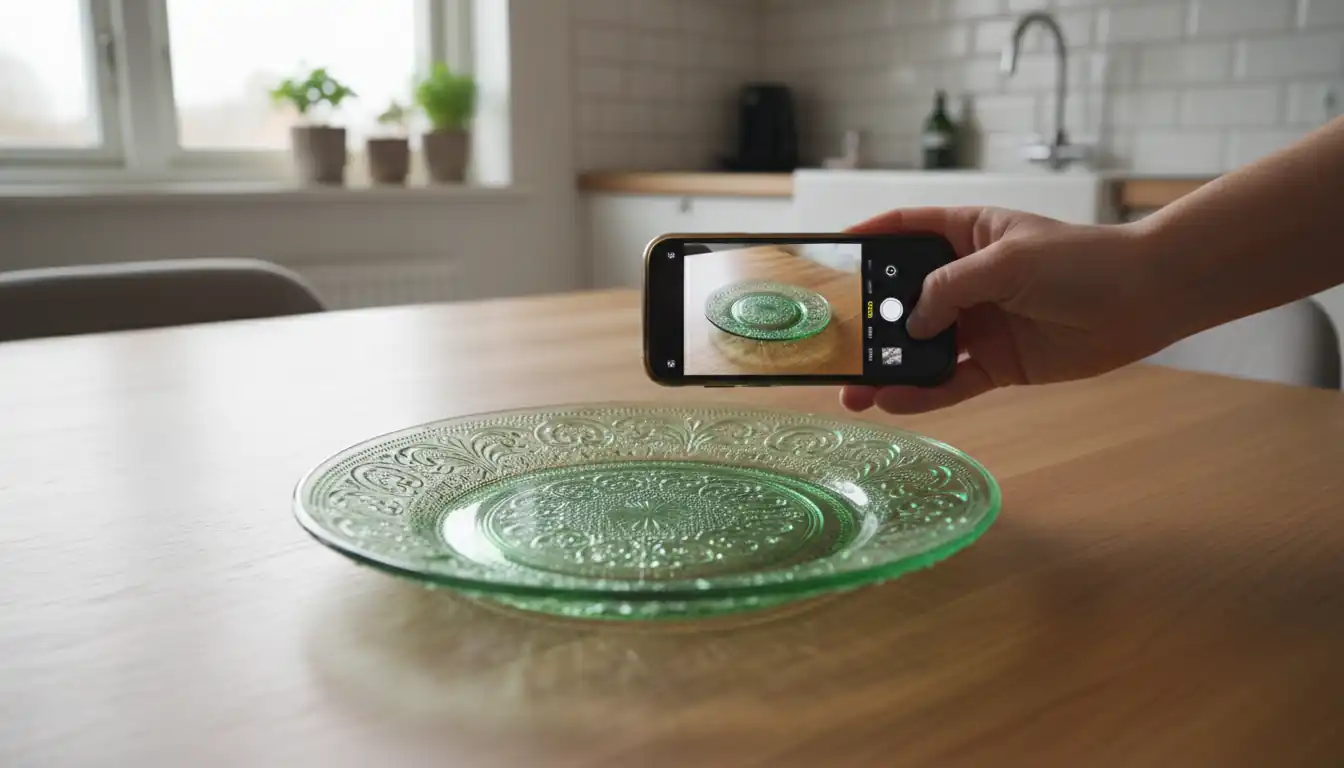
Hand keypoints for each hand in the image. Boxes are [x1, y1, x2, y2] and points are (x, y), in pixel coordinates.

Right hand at [842, 207, 1167, 413]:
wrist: (1144, 300)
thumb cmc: (1080, 261)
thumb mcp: (1006, 261)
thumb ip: (949, 288)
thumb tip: (909, 326)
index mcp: (967, 235)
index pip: (905, 231)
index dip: (869, 239)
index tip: (831, 253)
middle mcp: (967, 280)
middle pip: (905, 299)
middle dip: (870, 323)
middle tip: (838, 346)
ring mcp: (981, 323)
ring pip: (922, 349)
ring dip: (889, 370)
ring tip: (854, 391)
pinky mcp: (998, 364)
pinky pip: (951, 382)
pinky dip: (924, 394)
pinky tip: (895, 402)